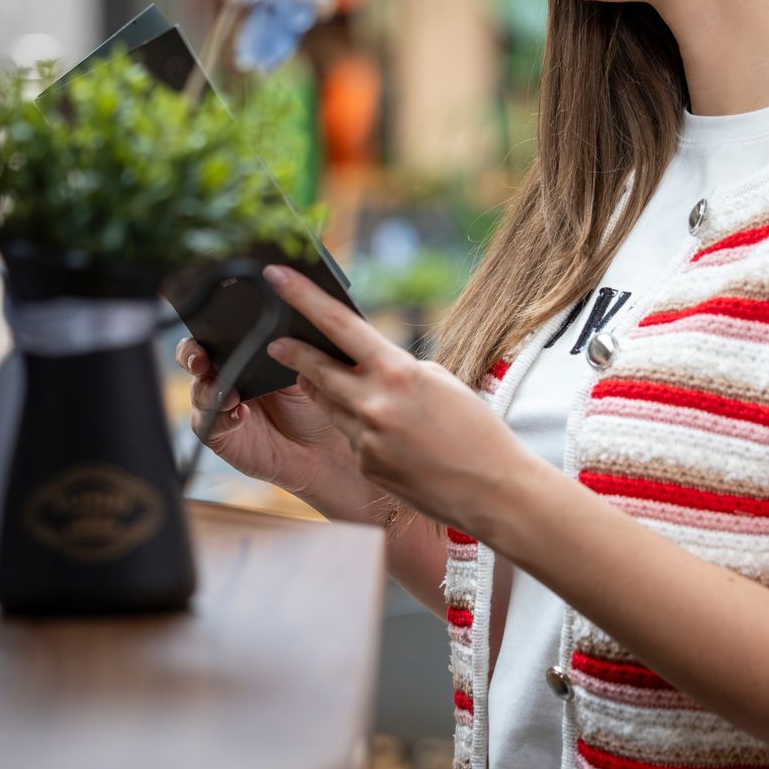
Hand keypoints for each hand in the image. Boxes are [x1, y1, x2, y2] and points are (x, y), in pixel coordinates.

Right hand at [173, 333, 389, 520]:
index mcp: (245, 350)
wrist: (324, 446)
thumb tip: (293, 310)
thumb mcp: (311, 364)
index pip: (216, 330)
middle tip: (202, 359)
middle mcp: (227, 373)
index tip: (212, 322)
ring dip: (210, 388)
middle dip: (192, 354)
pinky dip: (222, 416)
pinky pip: (209, 422)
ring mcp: (219, 403)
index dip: (207, 325)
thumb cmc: (319, 399)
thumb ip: (294, 342)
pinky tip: (240, 414)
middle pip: (193, 355)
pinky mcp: (219, 432)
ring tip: (232, 394)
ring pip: (198, 389)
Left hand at [260, 264, 525, 539]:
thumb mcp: (440, 382)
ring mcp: (366, 439)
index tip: (277, 277)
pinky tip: (394, 439)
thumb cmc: (477, 431)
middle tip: (276, 343)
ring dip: (332, 394)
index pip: (339, 325)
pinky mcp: (366, 467)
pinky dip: (363, 431)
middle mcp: (373, 405)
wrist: (493, 491)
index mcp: (397, 373)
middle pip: (316, 370)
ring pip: (332, 406)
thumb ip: (396, 369)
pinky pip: (352, 438)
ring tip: (355, 393)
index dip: (303, 297)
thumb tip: (365, 365)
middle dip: (293, 354)